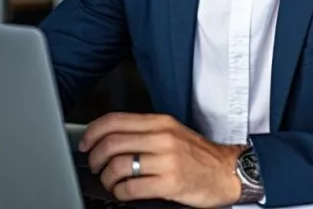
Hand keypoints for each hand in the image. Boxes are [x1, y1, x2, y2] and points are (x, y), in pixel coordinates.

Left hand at [78, 112, 243, 207]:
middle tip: (96, 166)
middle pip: (112, 143)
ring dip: (107, 178)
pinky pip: (132, 188)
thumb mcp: (173, 133)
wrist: (227, 172)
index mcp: (160, 122)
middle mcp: (162, 138)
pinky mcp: (171, 182)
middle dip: (95, 158)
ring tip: (112, 183)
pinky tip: (124, 193)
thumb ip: (145, 133)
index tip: (85, 143)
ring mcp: (167, 160)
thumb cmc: (199, 155)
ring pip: (119, 166)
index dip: (92, 132)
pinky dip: (121, 193)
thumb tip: (110, 139)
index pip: (115, 120)